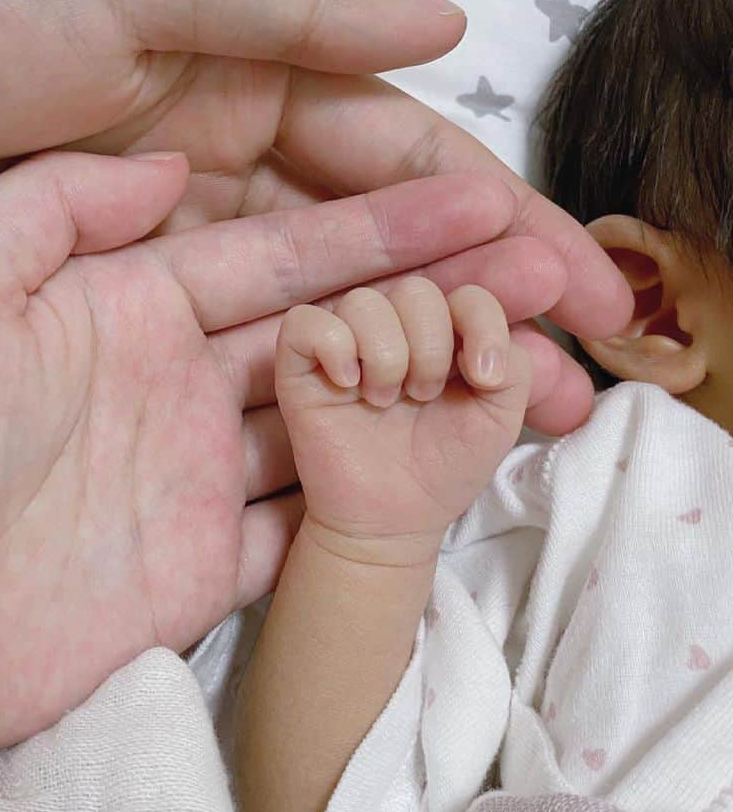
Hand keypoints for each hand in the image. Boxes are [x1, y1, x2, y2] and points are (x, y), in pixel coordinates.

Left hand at [0, 0, 631, 439]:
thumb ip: (280, 14)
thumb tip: (440, 34)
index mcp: (211, 113)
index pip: (373, 171)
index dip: (471, 218)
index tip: (559, 272)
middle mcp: (198, 226)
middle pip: (363, 281)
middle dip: (471, 317)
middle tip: (574, 367)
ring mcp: (159, 334)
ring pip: (315, 365)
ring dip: (417, 396)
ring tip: (519, 432)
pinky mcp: (108, 404)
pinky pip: (237, 439)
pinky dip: (320, 459)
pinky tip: (397, 479)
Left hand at [0, 151, 535, 794]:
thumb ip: (53, 205)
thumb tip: (166, 164)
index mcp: (122, 302)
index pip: (273, 252)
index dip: (374, 227)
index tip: (477, 202)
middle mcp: (170, 383)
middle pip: (324, 333)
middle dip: (428, 303)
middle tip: (538, 280)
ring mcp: (188, 480)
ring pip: (331, 426)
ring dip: (421, 398)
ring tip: (520, 367)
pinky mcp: (194, 573)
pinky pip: (304, 532)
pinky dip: (372, 501)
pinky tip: (446, 468)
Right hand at [276, 280, 529, 558]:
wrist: (394, 520)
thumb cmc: (441, 466)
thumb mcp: (500, 418)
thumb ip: (514, 367)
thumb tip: (478, 352)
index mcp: (442, 333)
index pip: (468, 294)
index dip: (482, 326)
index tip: (482, 380)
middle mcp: (393, 329)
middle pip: (416, 292)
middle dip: (431, 350)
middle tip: (422, 397)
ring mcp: (344, 344)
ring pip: (363, 302)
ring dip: (386, 356)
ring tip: (384, 401)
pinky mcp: (298, 366)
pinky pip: (305, 323)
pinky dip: (333, 347)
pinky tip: (347, 385)